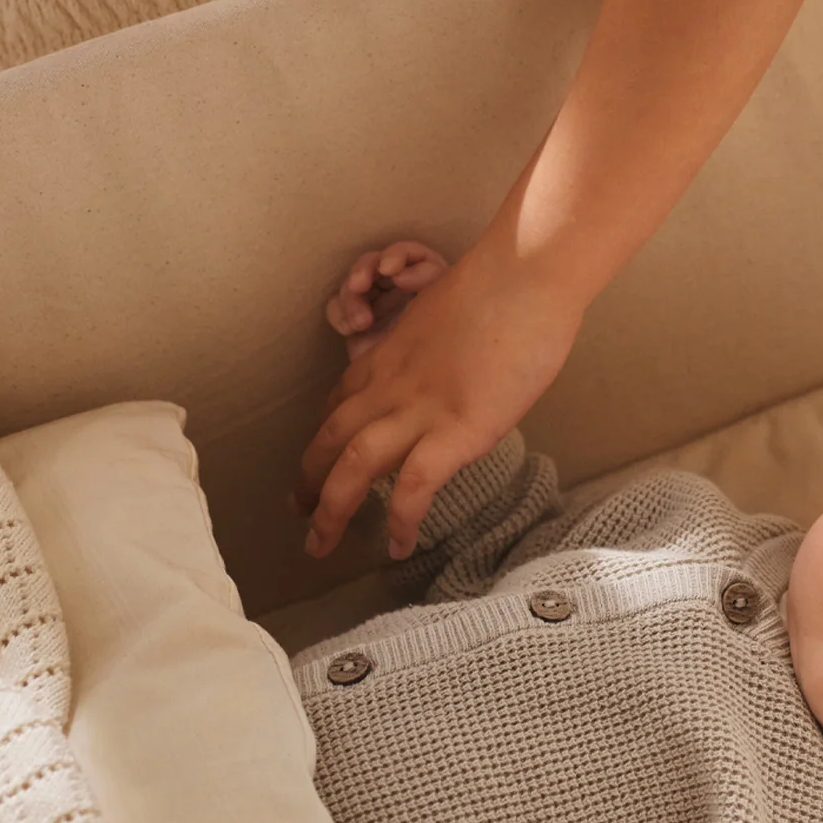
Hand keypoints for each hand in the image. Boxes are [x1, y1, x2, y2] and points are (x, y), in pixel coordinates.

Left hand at [296, 239, 581, 560]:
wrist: (523, 274)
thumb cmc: (505, 285)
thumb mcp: (452, 317)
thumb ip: (442, 351)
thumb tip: (462, 373)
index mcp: (388, 356)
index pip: (340, 403)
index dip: (323, 437)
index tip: (318, 462)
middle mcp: (390, 386)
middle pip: (329, 440)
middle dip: (308, 483)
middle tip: (299, 515)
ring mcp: (419, 409)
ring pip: (351, 467)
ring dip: (330, 510)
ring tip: (319, 546)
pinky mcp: (455, 430)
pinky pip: (414, 487)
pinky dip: (400, 520)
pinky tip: (399, 547)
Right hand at [326, 240, 449, 360]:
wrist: (418, 387)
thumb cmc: (440, 348)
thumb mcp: (441, 311)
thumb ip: (429, 283)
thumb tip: (400, 275)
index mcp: (426, 279)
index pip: (410, 254)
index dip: (398, 255)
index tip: (390, 271)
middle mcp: (399, 286)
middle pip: (373, 262)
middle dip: (364, 270)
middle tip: (359, 285)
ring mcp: (375, 302)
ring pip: (352, 283)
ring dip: (351, 298)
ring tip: (360, 323)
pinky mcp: (355, 320)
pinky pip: (337, 306)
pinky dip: (339, 314)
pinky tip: (350, 330)